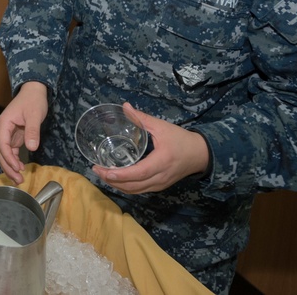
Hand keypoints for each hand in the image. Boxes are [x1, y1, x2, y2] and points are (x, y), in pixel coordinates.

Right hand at [0, 81, 48, 183]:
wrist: (34, 91)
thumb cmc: (33, 100)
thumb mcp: (34, 115)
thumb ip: (32, 131)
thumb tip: (31, 148)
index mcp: (4, 124)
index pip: (2, 144)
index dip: (8, 158)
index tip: (17, 168)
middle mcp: (3, 130)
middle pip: (1, 152)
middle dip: (8, 167)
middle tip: (18, 180)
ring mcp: (8, 133)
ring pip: (5, 153)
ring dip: (10, 166)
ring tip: (19, 179)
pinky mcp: (14, 136)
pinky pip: (11, 151)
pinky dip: (14, 160)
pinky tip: (20, 168)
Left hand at [93, 102, 208, 193]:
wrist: (200, 154)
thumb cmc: (181, 139)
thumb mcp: (162, 127)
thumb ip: (142, 118)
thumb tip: (124, 106)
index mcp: (161, 162)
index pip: (139, 173)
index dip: (121, 174)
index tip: (104, 170)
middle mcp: (160, 177)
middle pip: (133, 185)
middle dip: (112, 180)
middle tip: (96, 170)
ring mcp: (160, 185)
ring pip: (135, 191)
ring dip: (117, 185)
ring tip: (102, 174)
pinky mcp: (159, 186)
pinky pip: (140, 190)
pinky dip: (126, 187)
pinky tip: (116, 179)